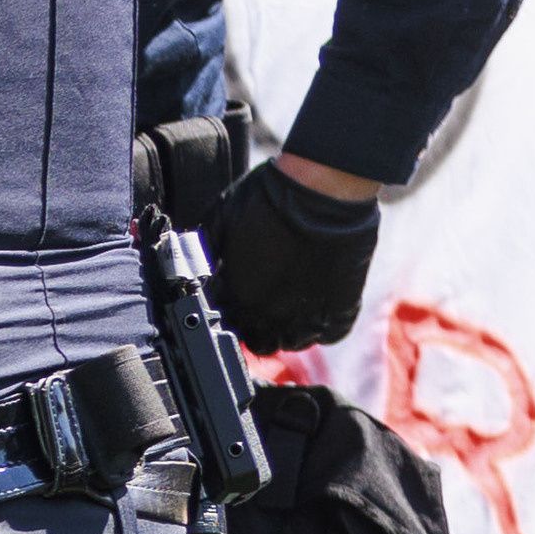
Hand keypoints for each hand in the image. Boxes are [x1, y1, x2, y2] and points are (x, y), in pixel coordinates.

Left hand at [210, 154, 384, 352]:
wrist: (323, 190)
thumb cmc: (269, 198)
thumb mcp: (221, 218)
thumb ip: (207, 248)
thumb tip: (192, 262)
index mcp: (237, 295)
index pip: (224, 323)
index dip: (229, 313)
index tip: (236, 300)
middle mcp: (270, 313)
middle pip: (258, 341)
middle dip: (256, 327)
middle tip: (262, 306)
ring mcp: (308, 313)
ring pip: (293, 343)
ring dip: (289, 331)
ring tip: (291, 308)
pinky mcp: (342, 306)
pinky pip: (330, 334)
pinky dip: (324, 326)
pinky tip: (319, 309)